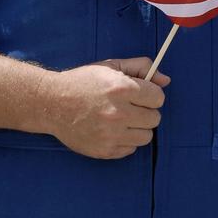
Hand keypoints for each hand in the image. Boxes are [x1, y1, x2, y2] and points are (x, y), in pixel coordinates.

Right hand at [48, 57, 169, 159]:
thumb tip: (166, 80)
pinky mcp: (105, 150)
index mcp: (121, 88)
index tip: (140, 95)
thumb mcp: (111, 66)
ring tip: (121, 119)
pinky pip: (131, 149)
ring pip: (146, 137)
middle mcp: (118, 112)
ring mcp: (111, 134)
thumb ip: (141, 68)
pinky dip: (125, 141)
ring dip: (137, 128)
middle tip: (128, 107)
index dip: (150, 95)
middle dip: (145, 111)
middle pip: (155, 119)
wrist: (52, 103)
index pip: (158, 98)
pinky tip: (111, 130)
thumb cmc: (83, 82)